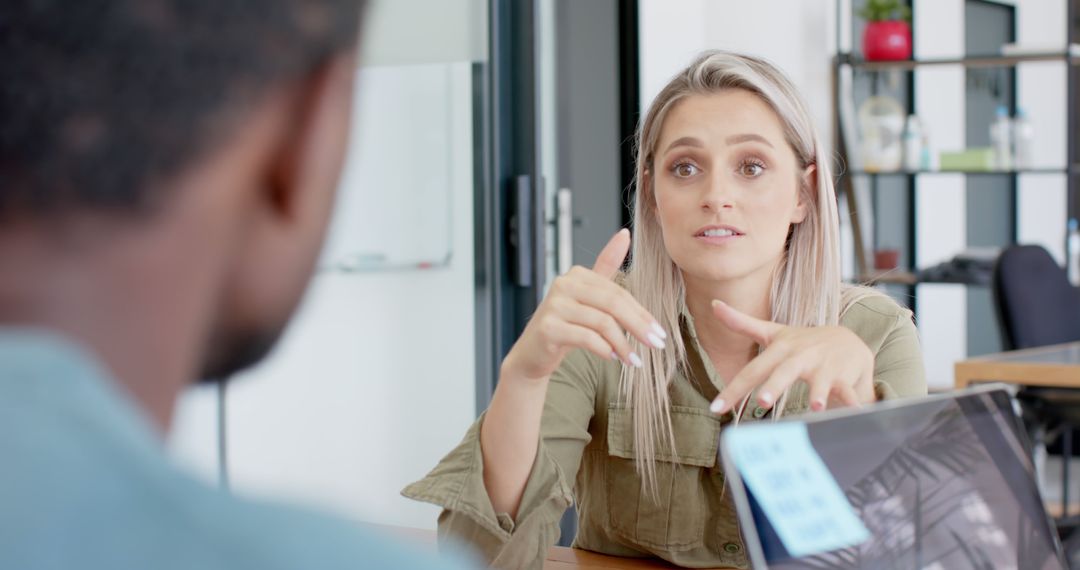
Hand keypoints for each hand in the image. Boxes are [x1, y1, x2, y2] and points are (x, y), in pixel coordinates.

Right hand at [500, 229, 666, 383]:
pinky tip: (612, 357)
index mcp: (577, 275)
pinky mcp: (549, 328)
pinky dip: (604, 349)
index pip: (619, 293)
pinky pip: (586, 337)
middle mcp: (564, 285)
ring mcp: (554, 306)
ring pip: (602, 322)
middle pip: (613, 304)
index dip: (642, 314)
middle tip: (656, 345)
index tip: (660, 333)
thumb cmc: (565, 325)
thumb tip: (624, 234)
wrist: (533, 353)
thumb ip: (605, 267)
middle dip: (638, 327)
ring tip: (633, 360)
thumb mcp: (587, 296)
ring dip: (623, 344)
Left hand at [708, 300, 874, 414]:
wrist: (848, 341)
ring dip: (818, 392)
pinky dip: (853, 400)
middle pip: (784, 372)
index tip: (717, 408)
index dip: (734, 388)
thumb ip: (742, 323)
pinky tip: (855, 410)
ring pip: (820, 380)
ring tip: (815, 406)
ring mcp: (824, 365)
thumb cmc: (802, 342)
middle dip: (774, 386)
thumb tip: (713, 304)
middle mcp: (801, 356)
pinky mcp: (845, 375)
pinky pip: (849, 389)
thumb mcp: (772, 332)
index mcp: (780, 348)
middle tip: (762, 402)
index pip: (753, 370)